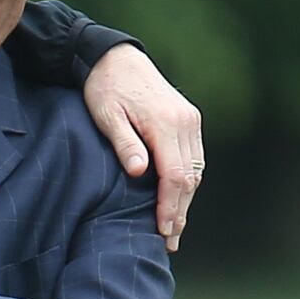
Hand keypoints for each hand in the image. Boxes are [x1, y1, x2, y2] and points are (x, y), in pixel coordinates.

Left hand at [85, 44, 203, 251]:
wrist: (116, 57)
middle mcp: (185, 121)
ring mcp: (190, 119)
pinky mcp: (189, 118)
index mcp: (165, 122)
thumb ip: (124, 143)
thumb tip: (140, 173)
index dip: (169, 206)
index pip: (174, 175)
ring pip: (196, 169)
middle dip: (180, 211)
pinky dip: (187, 181)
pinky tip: (177, 199)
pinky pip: (193, 157)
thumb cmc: (104, 87)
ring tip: (173, 228)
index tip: (160, 231)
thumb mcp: (106, 115)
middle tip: (169, 241)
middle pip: (190, 177)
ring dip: (186, 199)